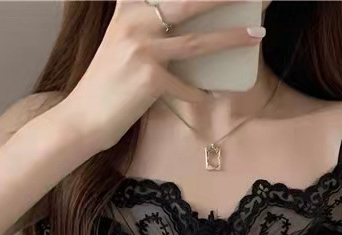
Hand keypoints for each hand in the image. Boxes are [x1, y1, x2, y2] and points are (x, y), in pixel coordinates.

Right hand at [57, 0, 266, 148]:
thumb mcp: (120, 42)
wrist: (84, 117)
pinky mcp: (150, 79)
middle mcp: (136, 23)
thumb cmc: (107, 84)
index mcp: (129, 10)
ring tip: (257, 35)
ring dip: (232, 38)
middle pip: (189, 3)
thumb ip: (143, 23)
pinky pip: (188, 87)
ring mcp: (143, 50)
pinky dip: (200, 94)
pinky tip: (210, 97)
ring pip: (198, 42)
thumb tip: (177, 21)